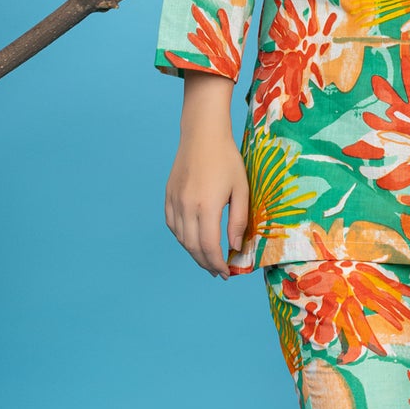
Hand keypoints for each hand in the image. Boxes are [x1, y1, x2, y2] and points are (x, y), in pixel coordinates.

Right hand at [165, 72, 248, 276]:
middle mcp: (186, 207)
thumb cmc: (227, 159)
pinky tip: (193, 240)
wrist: (202, 134)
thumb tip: (234, 247)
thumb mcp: (241, 190)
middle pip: (193, 247)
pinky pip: (173, 225)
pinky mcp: (168, 196)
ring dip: (194, 253)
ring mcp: (174, 201)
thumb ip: (238, 220)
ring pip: (181, 238)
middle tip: (217, 272)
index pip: (209, 247)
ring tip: (207, 259)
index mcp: (206, 207)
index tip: (226, 273)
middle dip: (206, 263)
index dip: (217, 264)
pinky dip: (182, 238)